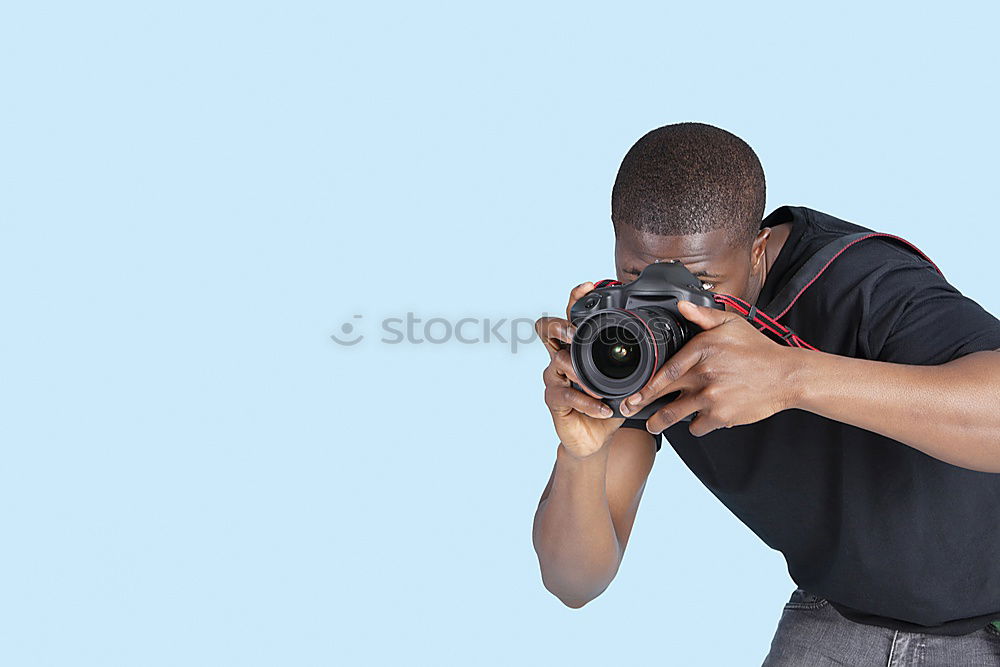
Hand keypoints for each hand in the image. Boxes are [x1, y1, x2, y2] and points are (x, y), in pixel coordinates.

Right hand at [536, 282, 624, 457]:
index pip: (571, 315)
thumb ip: (640, 361)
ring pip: (557, 362)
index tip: (588, 286)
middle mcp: (562, 356)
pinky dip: (587, 402)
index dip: (575, 298)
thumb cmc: (610, 403)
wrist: (595, 437)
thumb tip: (670, 343)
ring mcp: (555, 377)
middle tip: (575, 333)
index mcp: (579, 345)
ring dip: (580, 373)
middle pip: (547, 329)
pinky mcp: (554, 399)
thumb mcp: (628, 379)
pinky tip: (602, 409)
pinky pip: (567, 395)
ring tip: (598, 387)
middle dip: (561, 326)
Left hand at [620, 300, 803, 436]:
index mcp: (702, 350)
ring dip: (659, 422)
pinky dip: (695, 425)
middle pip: (663, 393)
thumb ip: (703, 316)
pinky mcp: (721, 416)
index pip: (666, 370)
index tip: (633, 391)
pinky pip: (697, 426)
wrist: (786, 375)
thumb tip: (681, 306)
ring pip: (674, 414)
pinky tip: (695, 420)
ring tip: (652, 424)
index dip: (646, 384)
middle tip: (629, 409)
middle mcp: (704, 374)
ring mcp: (711, 397)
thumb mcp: (731, 324)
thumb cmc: (758, 350)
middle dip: (642, 404)